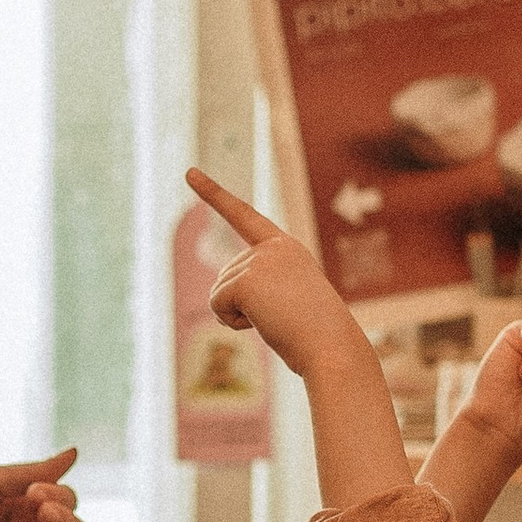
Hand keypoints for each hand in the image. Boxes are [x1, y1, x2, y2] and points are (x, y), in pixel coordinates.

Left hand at [185, 170, 371, 383]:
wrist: (332, 348)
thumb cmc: (315, 338)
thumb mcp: (288, 305)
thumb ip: (262, 291)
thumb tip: (229, 298)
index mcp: (286, 248)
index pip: (243, 216)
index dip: (213, 194)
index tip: (189, 172)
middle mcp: (273, 246)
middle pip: (226, 275)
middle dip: (240, 305)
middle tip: (281, 317)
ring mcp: (261, 259)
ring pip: (219, 291)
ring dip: (238, 315)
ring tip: (277, 320)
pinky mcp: (248, 279)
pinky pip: (217, 304)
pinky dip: (232, 321)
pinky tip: (264, 323)